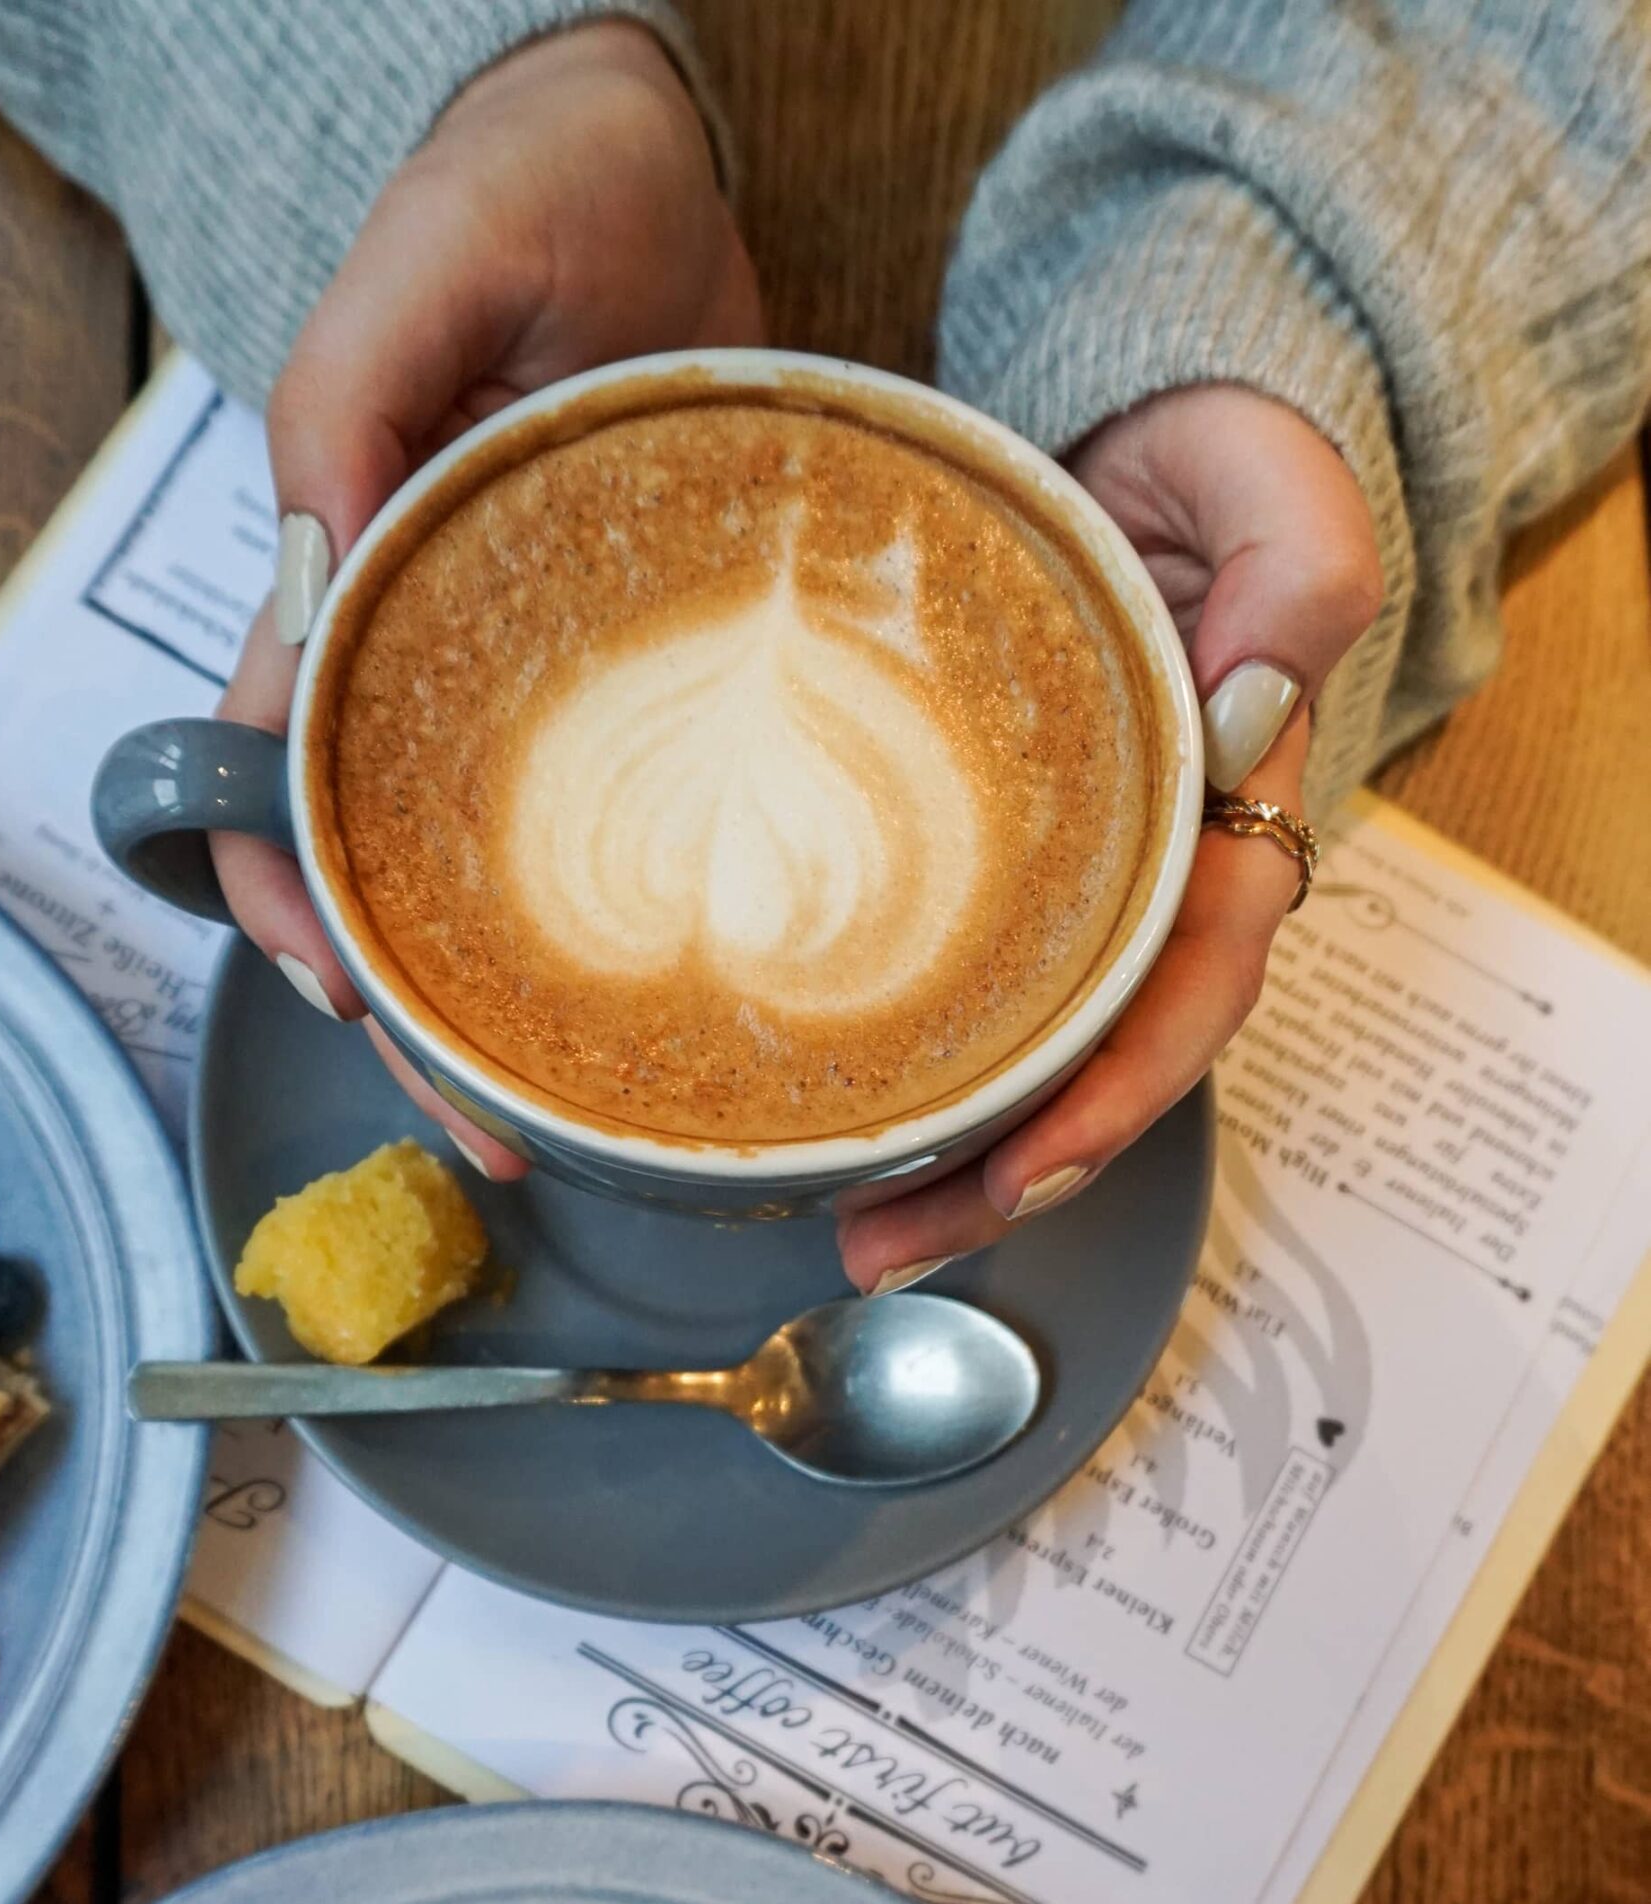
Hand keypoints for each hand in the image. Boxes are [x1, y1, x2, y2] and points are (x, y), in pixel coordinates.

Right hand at [213, 20, 761, 1174]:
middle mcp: (436, 656)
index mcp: (353, 582)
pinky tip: (691, 990)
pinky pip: (628, 809)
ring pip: (503, 877)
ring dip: (526, 1006)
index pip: (279, 779)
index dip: (292, 902)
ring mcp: (540, 675)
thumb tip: (314, 559)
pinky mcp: (643, 668)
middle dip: (425, 1019)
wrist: (665, 155)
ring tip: (588, 1111)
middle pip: (393, 876)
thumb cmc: (536, 177)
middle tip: (501, 1131)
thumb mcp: (434, 261)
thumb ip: (353, 393)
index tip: (349, 998)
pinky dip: (635, 912)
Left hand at [837, 384, 1382, 1291]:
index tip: (1034, 1170)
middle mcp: (1155, 876)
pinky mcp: (992, 868)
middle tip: (882, 1245)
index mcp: (1231, 815)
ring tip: (849, 1232)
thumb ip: (1296, 565)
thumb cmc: (1201, 456)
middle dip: (1006, 1176)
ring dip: (949, 1159)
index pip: (1192, 988)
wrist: (1125, 433)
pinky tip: (832, 1121)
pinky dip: (912, 1069)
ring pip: (1028, 1056)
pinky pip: (964, 991)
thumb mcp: (1266, 480)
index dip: (1118, 1095)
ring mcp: (1075, 882)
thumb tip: (1258, 691)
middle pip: (1098, 1066)